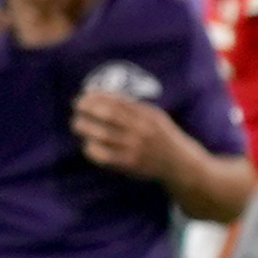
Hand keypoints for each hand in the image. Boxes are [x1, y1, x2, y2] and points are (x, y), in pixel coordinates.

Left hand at [70, 89, 199, 181]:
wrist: (180, 164)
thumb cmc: (161, 136)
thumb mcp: (153, 116)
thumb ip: (130, 106)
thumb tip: (99, 94)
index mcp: (148, 115)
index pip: (117, 102)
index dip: (97, 97)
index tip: (84, 95)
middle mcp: (142, 130)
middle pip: (108, 115)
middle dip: (88, 109)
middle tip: (77, 107)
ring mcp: (135, 148)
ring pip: (102, 135)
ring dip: (85, 127)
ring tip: (77, 124)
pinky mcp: (130, 164)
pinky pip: (103, 155)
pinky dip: (91, 148)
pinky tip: (88, 144)